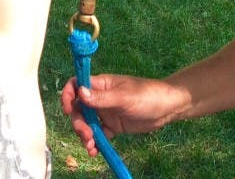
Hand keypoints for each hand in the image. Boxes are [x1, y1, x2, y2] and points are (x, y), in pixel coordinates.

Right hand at [60, 73, 177, 155]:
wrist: (167, 108)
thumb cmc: (146, 95)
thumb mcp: (124, 97)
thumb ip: (102, 98)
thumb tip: (80, 92)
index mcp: (101, 84)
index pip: (77, 85)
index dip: (69, 95)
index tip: (67, 110)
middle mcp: (100, 98)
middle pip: (79, 109)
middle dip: (78, 122)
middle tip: (86, 135)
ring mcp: (106, 112)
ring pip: (87, 123)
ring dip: (85, 134)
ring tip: (91, 146)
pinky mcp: (113, 126)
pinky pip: (98, 134)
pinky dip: (94, 142)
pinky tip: (95, 150)